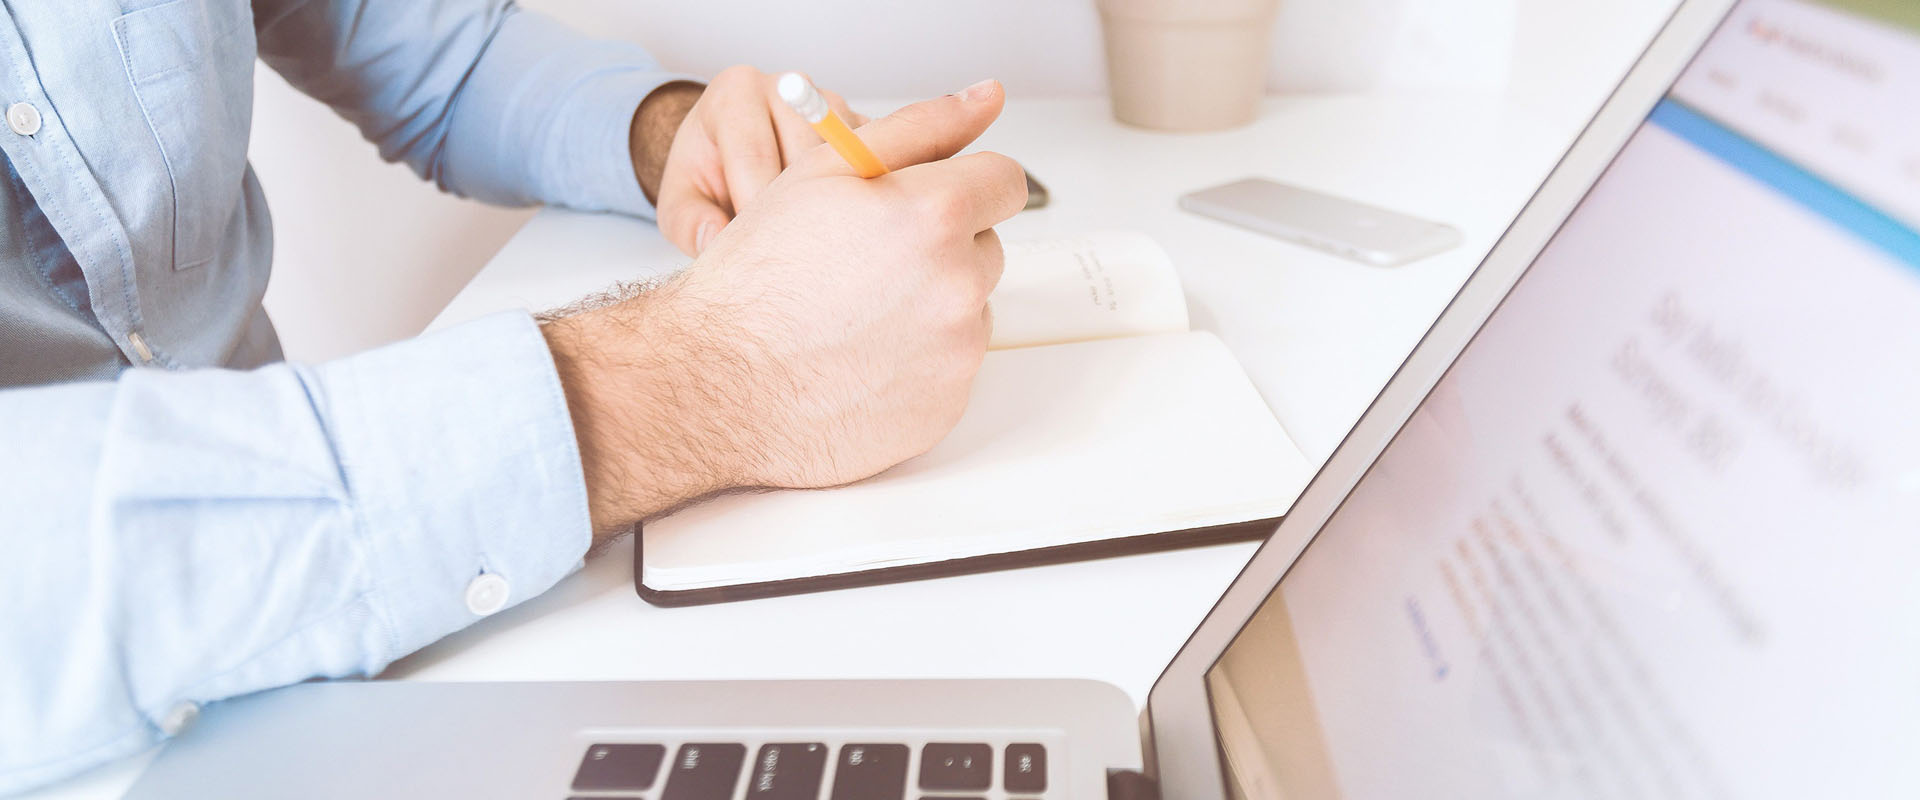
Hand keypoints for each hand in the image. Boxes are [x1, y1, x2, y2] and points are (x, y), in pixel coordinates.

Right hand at [549, 80, 1024, 537]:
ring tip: (856, 316)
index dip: (963, 186)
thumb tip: (987, 97)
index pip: (1004, 181)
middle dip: (940, 249)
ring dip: (931, 307)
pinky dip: (918, 363)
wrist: (717, 383)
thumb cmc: (758, 276)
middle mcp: (958, 284)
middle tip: (866, 264)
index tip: (930, 202)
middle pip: (986, 248)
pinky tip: (859, 360)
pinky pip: (951, 369)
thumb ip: (920, 127)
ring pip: (969, 310)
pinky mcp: (947, 407)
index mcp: (934, 214)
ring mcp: (956, 353)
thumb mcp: (825, 172)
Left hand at [631, 65, 867, 256]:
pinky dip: (859, 199)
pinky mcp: (863, 124)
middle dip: (796, 210)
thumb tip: (715, 241)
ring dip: (832, 206)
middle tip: (787, 252)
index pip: (754, 153)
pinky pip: (874, 164)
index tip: (755, 250)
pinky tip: (838, 225)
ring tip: (812, 240)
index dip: (755, 209)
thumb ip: (689, 223)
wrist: (732, 155)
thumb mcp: (679, 202)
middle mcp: (787, 86)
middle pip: (806, 156)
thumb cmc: (706, 177)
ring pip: (846, 162)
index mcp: (735, 92)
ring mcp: (831, 102)